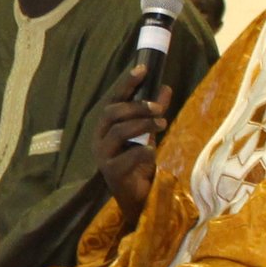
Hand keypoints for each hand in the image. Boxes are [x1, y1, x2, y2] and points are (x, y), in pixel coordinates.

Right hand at [92, 59, 171, 227]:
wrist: (136, 197)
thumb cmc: (139, 163)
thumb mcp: (147, 134)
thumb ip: (153, 113)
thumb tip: (165, 87)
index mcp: (106, 127)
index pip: (113, 100)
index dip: (127, 84)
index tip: (143, 68)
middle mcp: (100, 139)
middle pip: (113, 113)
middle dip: (137, 107)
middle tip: (159, 108)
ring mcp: (104, 156)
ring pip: (119, 131)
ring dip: (143, 124)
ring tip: (162, 124)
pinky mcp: (112, 173)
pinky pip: (128, 157)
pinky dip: (143, 151)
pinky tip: (153, 151)